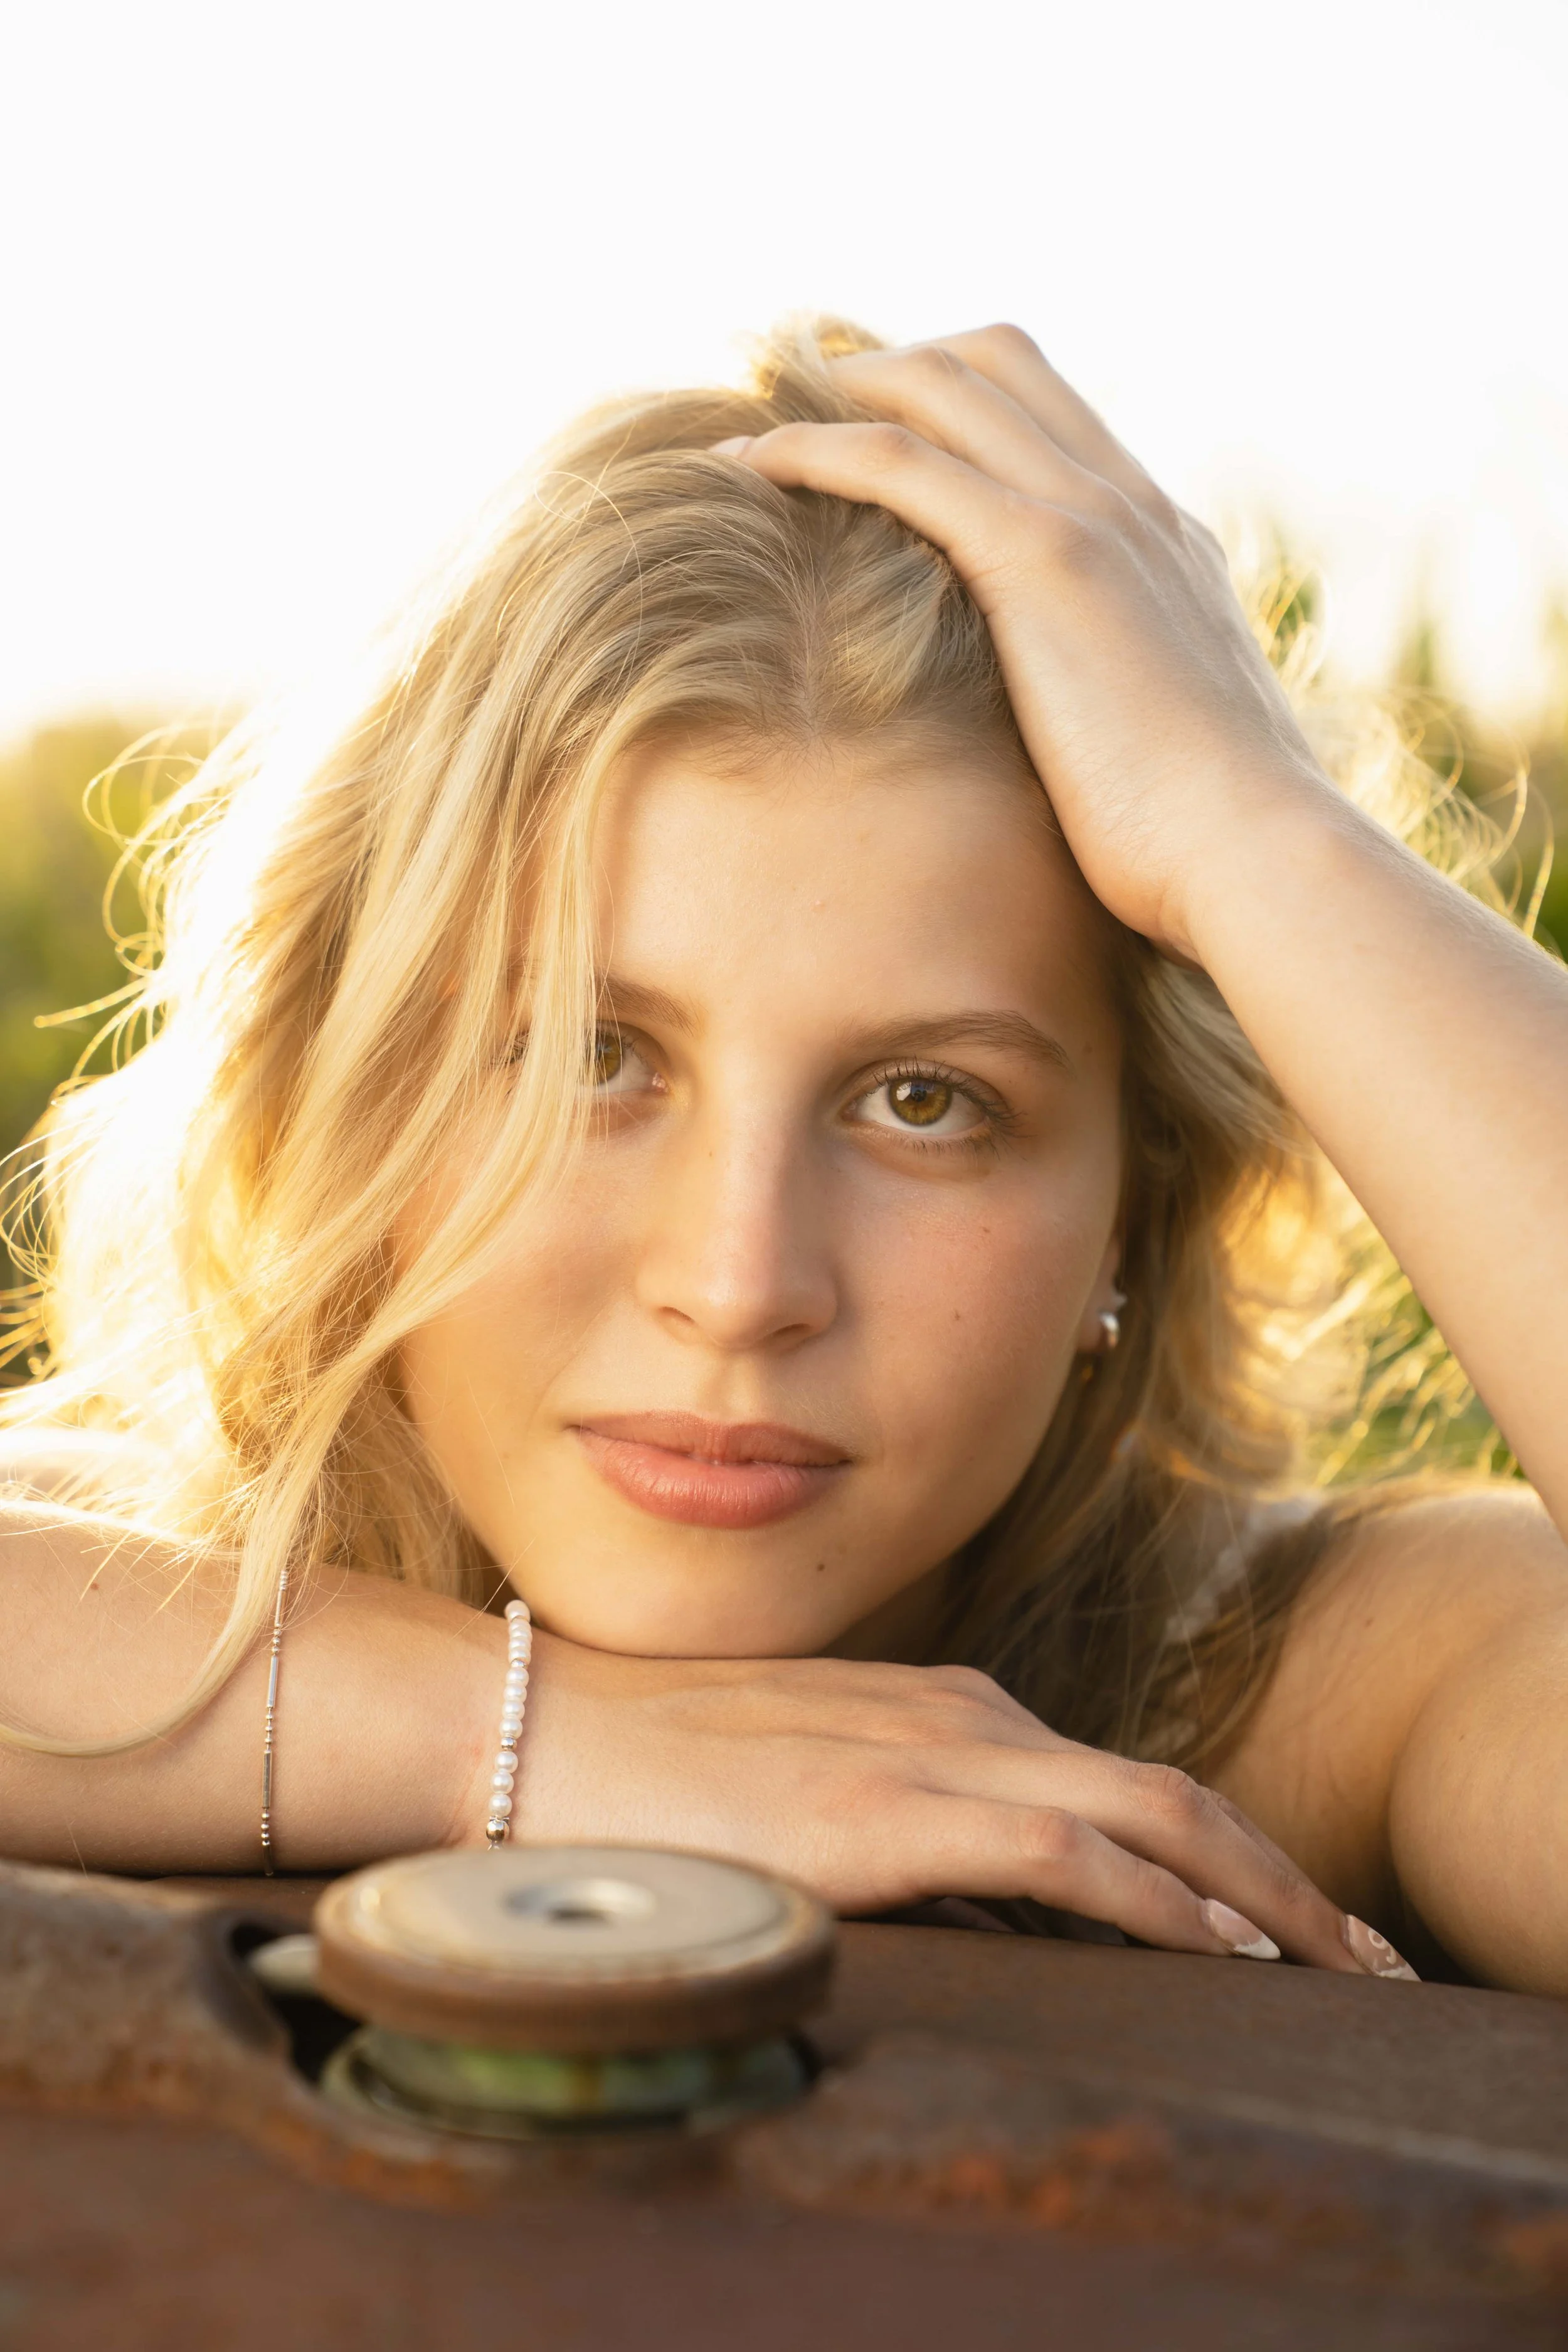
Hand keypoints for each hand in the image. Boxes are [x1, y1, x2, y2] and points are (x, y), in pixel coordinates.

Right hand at [477, 1632, 1374, 1971]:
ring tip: (1333, 1962)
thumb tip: (948, 1884)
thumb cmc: (651, 1764)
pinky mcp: (889, 1811)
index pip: (1118, 1781)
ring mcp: (927, 1755)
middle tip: (1364, 1952)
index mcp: (941, 1706)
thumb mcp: (799, 1776)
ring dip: (1257, 1891)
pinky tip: (1219, 1948)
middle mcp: (959, 1715)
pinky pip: (1071, 1857)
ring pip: (1148, 1814)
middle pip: (1167, 1790)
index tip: (1288, 1915)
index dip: (1221, 1847)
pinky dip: (1164, 1900)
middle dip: (1281, 1874)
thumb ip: (885, 1806)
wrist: (531, 1729)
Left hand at [718, 326, 1338, 962]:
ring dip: (837, 388)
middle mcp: (1129, 505)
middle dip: (890, 361)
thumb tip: (1080, 762)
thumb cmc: (1208, 845)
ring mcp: (1090, 518)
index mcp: (1161, 544)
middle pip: (995, 362)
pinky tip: (745, 464)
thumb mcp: (1168, 752)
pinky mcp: (1043, 557)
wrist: (1252, 855)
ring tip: (752, 413)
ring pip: (945, 385)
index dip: (955, 399)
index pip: (1052, 419)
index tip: (873, 428)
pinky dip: (813, 448)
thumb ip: (1122, 713)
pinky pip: (901, 461)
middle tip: (795, 395)